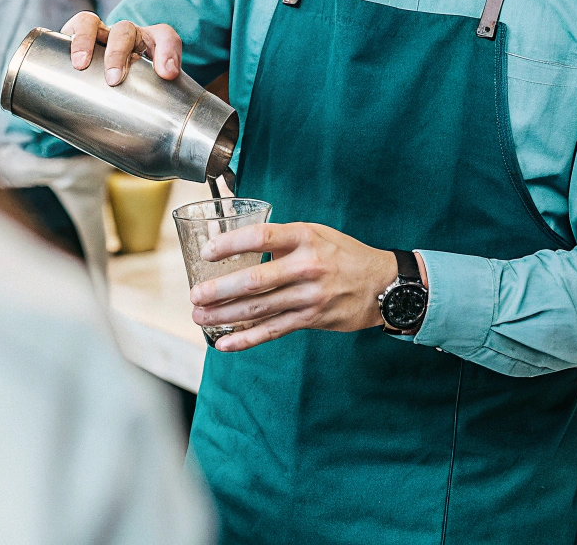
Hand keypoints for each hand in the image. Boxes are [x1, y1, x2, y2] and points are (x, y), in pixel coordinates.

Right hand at [61, 11, 182, 85]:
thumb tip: (160, 92)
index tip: (168, 74)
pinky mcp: (76, 37)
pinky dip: (69, 38)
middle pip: (124, 30)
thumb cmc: (133, 86)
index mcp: (150, 43)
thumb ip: (159, 94)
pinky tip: (58, 56)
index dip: (168, 51)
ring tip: (80, 64)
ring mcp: (99, 33)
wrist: (109, 83)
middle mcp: (124, 34)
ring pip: (91, 22)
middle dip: (118, 53)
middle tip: (113, 79)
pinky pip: (72, 28)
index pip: (164, 37)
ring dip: (86, 40)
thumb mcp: (150, 89)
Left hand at [189, 222, 398, 350]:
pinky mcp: (311, 319)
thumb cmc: (342, 254)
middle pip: (255, 280)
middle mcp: (306, 266)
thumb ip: (280, 239)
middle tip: (195, 295)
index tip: (206, 252)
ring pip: (259, 309)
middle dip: (219, 290)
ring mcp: (309, 296)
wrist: (382, 284)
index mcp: (304, 237)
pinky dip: (247, 339)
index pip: (260, 237)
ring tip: (199, 316)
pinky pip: (273, 331)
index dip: (230, 244)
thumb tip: (237, 242)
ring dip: (225, 315)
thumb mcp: (315, 233)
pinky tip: (225, 344)